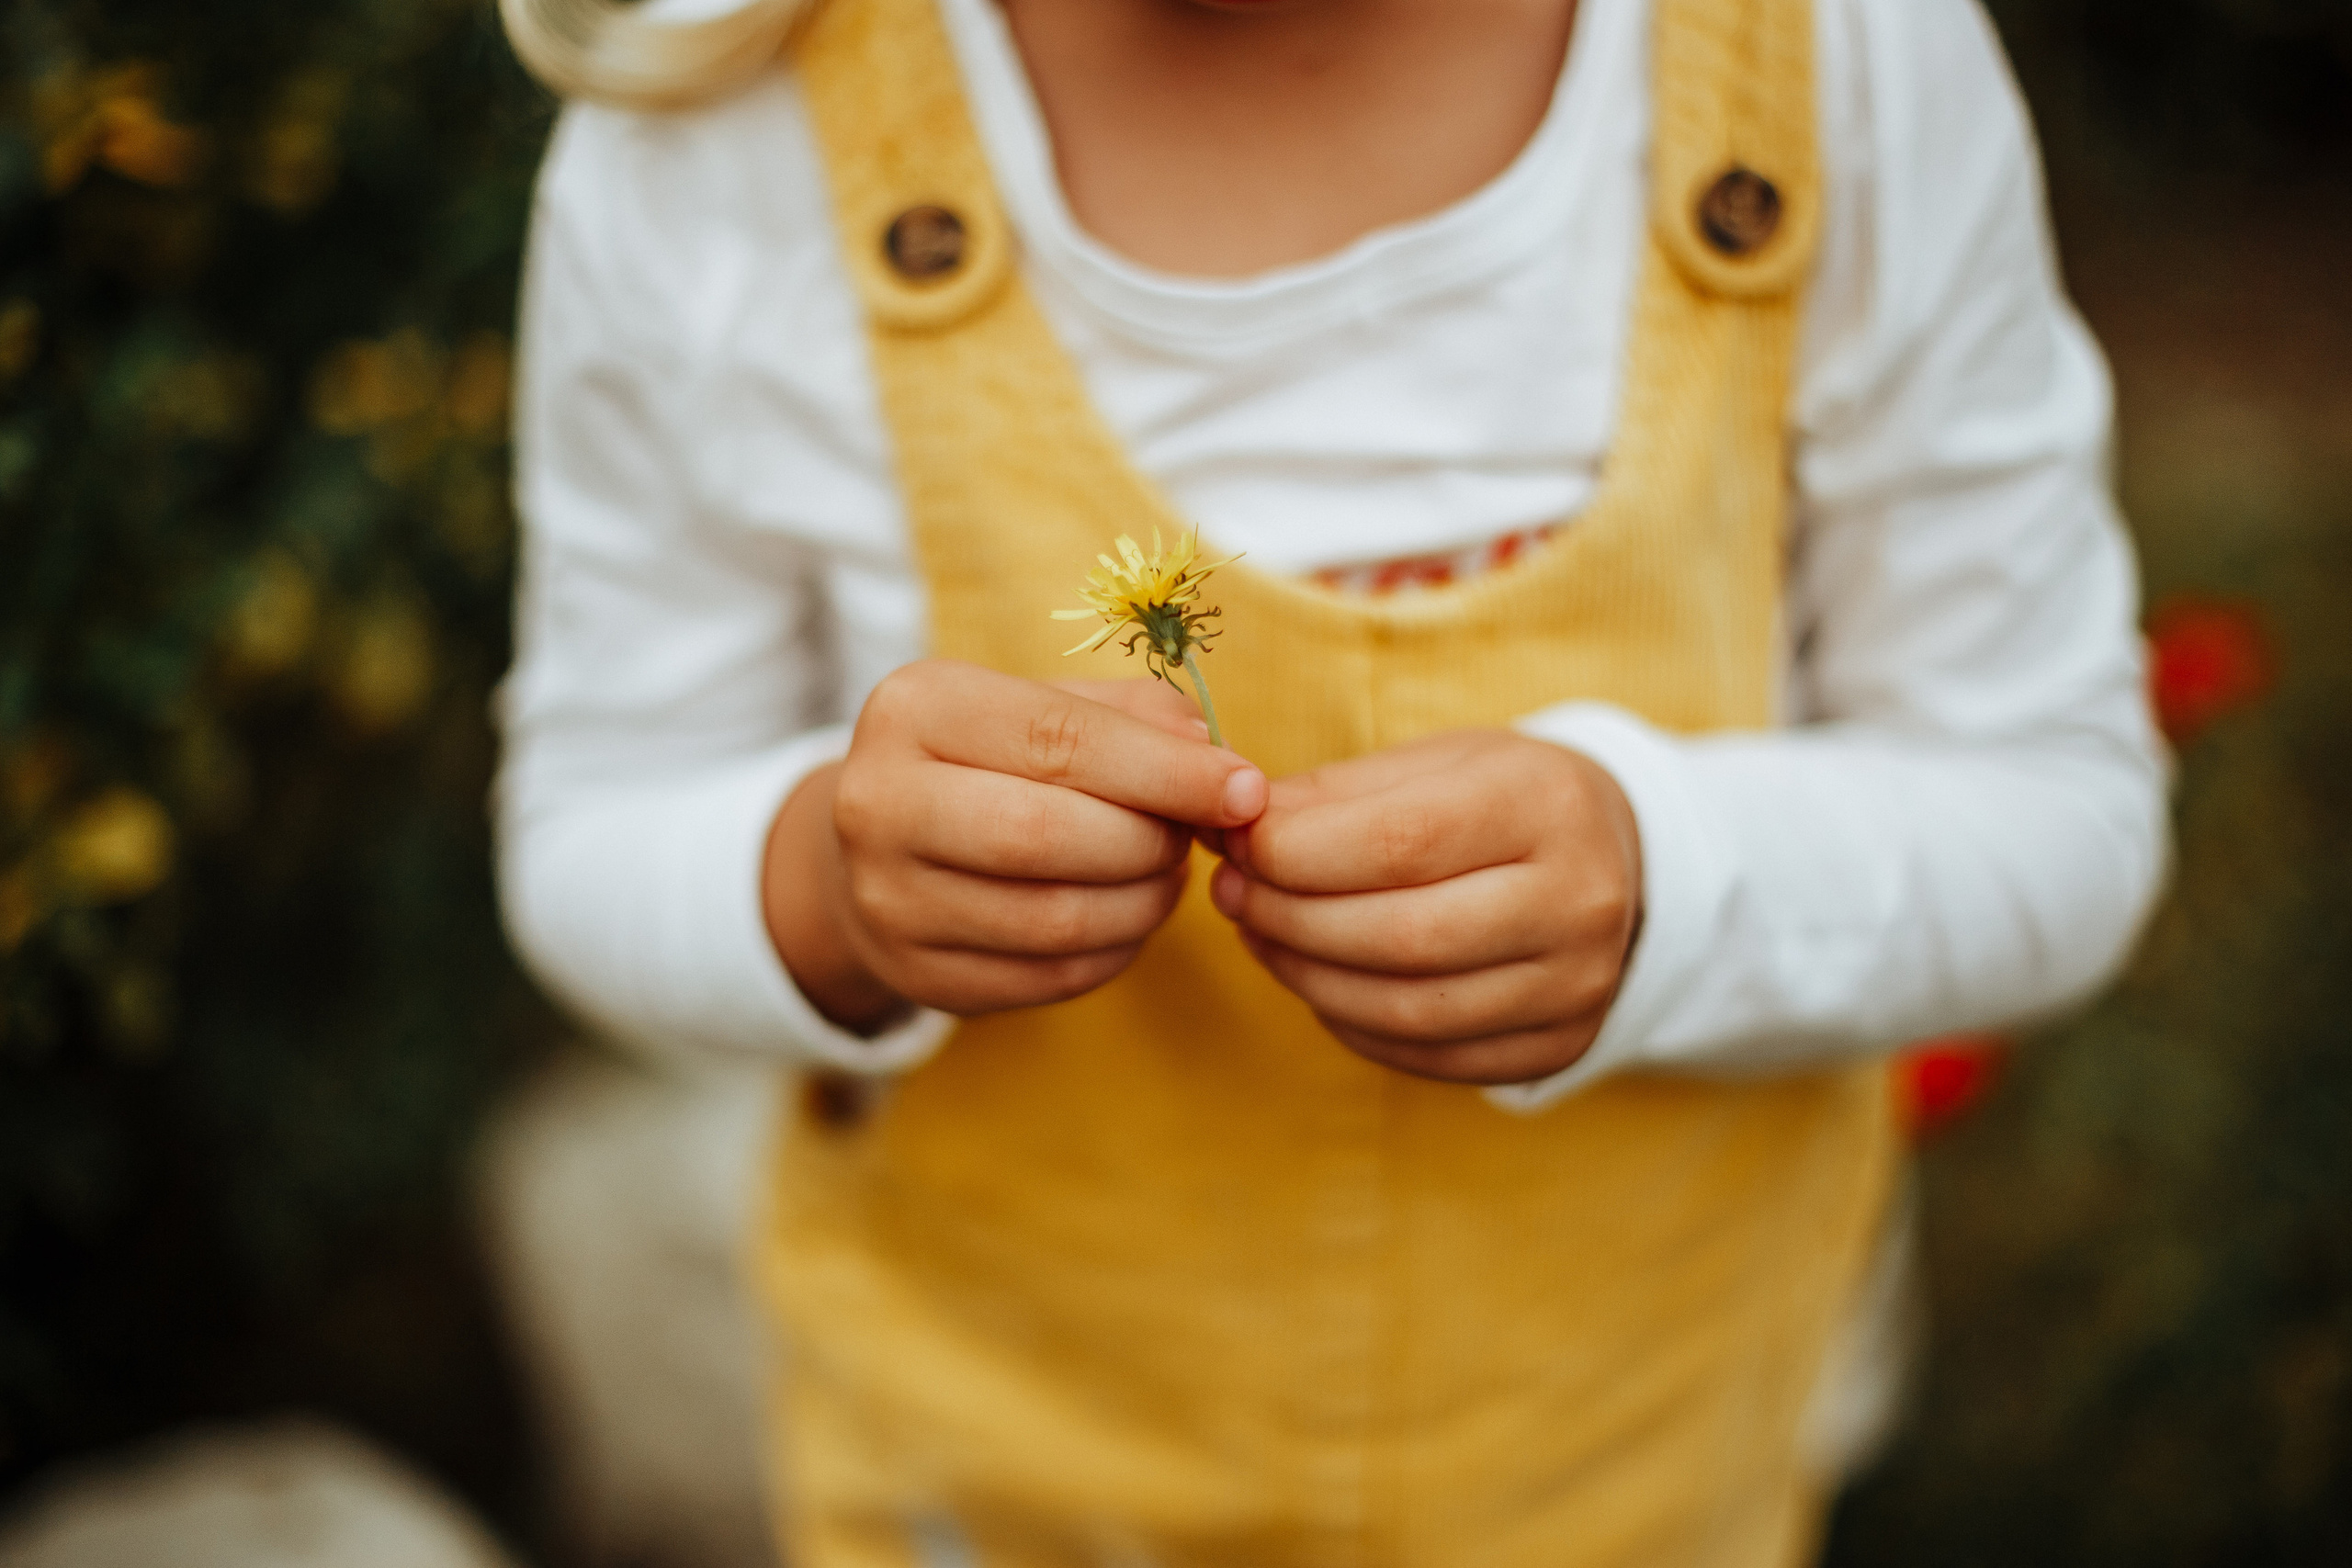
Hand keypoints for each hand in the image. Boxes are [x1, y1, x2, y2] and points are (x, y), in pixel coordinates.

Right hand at [764, 659, 1266, 1031]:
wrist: (883, 845)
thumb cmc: (990, 759)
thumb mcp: (1045, 705)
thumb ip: (1137, 719)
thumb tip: (1221, 767)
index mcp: (916, 708)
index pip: (1058, 740)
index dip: (1166, 772)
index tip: (1245, 792)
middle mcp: (878, 802)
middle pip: (1049, 835)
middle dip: (1150, 841)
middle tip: (1192, 837)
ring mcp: (887, 899)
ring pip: (1057, 919)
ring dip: (1144, 903)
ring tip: (1166, 875)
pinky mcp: (916, 973)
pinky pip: (1050, 976)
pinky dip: (1116, 950)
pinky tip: (1125, 916)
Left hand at [1210, 729, 1640, 1085]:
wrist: (1621, 860)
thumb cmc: (1503, 800)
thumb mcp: (1436, 763)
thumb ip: (1335, 795)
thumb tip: (1230, 826)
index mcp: (1547, 804)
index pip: (1402, 843)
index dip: (1298, 854)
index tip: (1237, 846)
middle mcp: (1579, 900)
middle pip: (1403, 935)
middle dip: (1291, 919)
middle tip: (1234, 897)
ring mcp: (1577, 986)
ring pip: (1409, 1008)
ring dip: (1308, 977)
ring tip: (1262, 937)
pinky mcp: (1560, 1047)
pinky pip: (1429, 1055)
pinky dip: (1353, 1024)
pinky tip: (1319, 982)